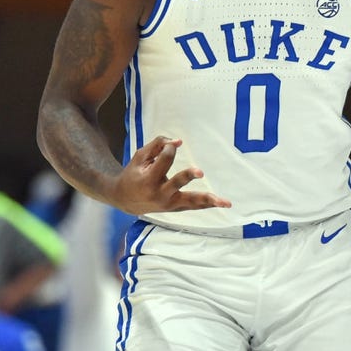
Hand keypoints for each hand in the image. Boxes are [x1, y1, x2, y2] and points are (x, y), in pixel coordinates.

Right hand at [112, 136, 231, 214]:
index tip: (168, 146)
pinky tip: (222, 203)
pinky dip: (207, 204)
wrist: (124, 199)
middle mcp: (160, 193)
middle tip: (200, 172)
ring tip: (225, 202)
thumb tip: (179, 142)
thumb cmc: (134, 174)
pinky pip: (193, 206)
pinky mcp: (175, 208)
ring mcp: (169, 204)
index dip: (169, 148)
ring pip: (191, 202)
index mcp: (148, 179)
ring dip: (209, 200)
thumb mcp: (140, 156)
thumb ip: (158, 145)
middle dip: (188, 176)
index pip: (165, 159)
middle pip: (177, 184)